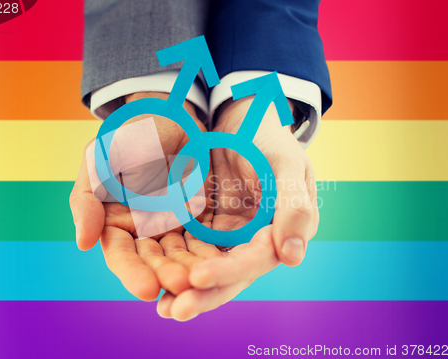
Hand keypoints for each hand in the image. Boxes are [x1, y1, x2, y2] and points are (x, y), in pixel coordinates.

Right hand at [69, 92, 216, 300]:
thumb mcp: (98, 164)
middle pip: (154, 261)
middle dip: (166, 275)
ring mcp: (173, 226)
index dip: (132, 273)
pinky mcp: (199, 216)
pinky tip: (220, 264)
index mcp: (116, 224)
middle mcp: (144, 232)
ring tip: (202, 280)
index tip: (147, 289)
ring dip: (191, 269)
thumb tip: (83, 242)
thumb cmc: (125, 139)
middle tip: (182, 285)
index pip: (121, 255)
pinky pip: (205, 238)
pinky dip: (211, 252)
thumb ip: (87, 202)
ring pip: (182, 255)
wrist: (165, 118)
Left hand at [157, 97, 318, 319]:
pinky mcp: (206, 225)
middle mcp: (255, 239)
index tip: (198, 278)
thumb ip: (294, 206)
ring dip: (185, 286)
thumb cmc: (270, 139)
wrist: (243, 121)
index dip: (229, 270)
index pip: (257, 258)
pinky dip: (174, 263)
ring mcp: (230, 234)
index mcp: (281, 230)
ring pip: (207, 266)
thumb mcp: (286, 164)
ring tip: (160, 305)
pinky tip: (153, 276)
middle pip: (230, 273)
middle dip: (204, 294)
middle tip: (174, 310)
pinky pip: (189, 248)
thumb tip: (291, 257)